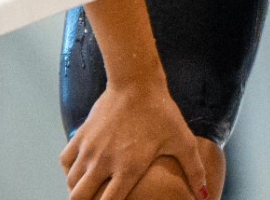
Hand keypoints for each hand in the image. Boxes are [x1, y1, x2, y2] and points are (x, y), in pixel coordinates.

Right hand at [61, 80, 210, 199]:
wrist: (136, 82)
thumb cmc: (162, 111)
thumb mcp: (183, 141)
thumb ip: (194, 170)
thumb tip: (205, 195)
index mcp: (128, 169)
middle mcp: (104, 162)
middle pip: (79, 199)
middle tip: (97, 199)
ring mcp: (89, 148)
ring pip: (71, 182)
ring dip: (79, 189)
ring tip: (91, 190)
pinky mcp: (81, 135)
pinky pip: (64, 161)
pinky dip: (70, 170)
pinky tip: (82, 169)